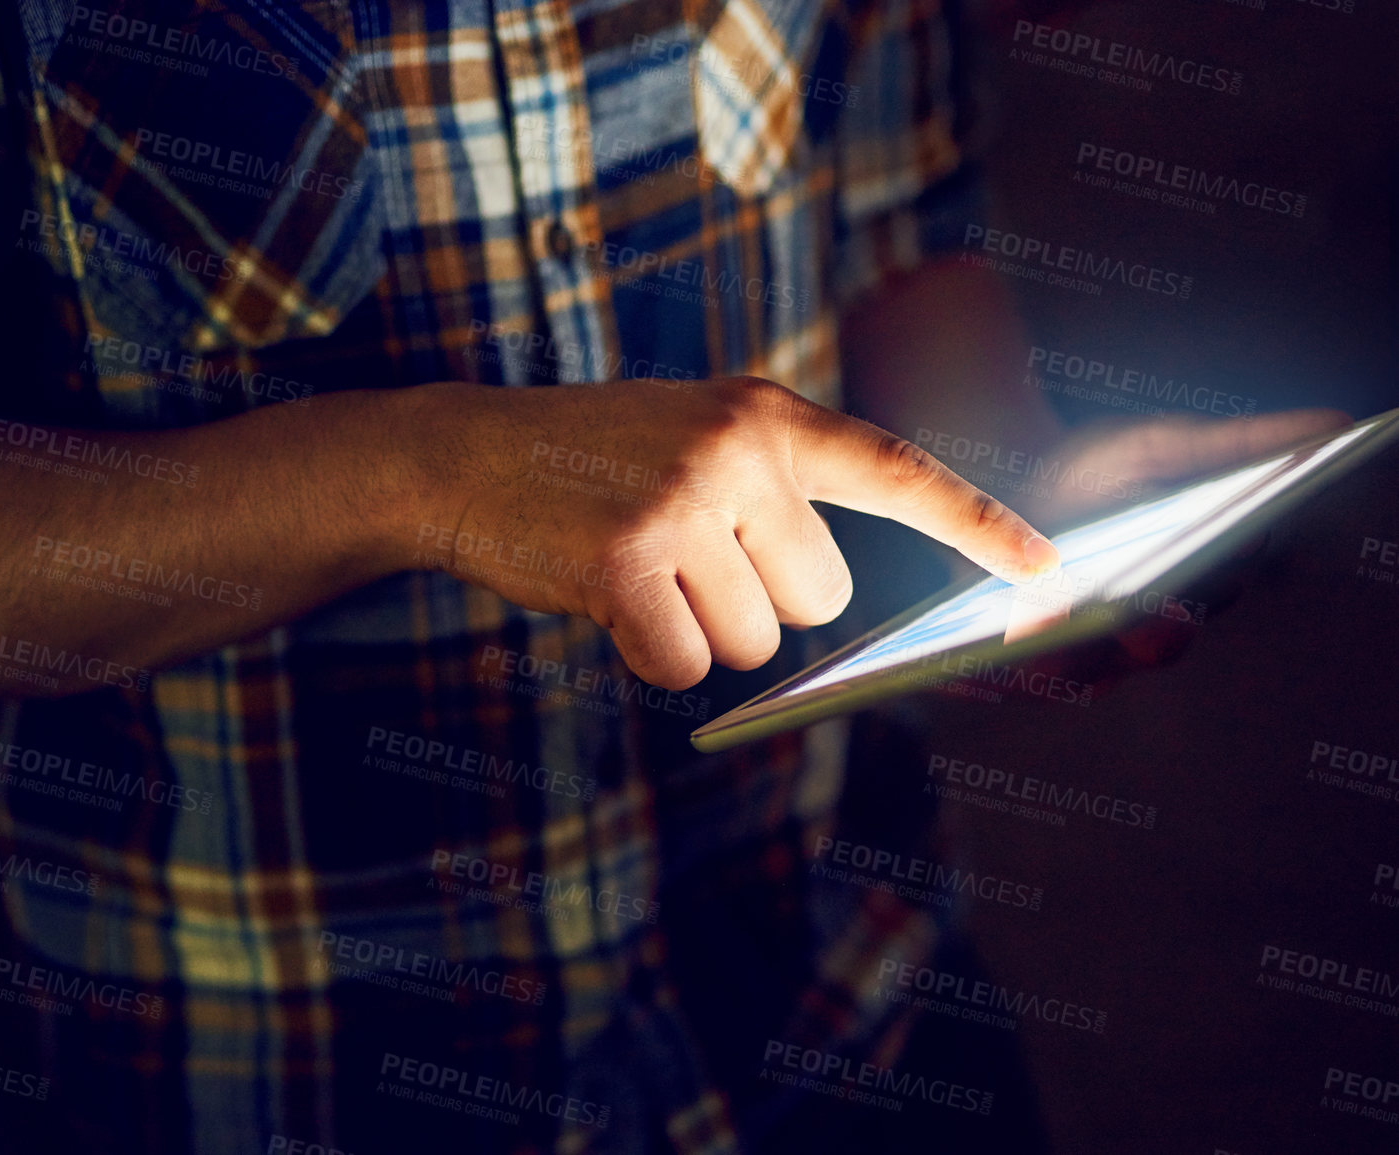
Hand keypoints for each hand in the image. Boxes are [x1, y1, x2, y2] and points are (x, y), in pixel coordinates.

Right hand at [408, 376, 1060, 689]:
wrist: (463, 455)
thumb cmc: (588, 463)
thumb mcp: (692, 439)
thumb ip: (770, 493)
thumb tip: (828, 608)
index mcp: (767, 415)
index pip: (899, 473)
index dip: (978, 528)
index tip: (1052, 572)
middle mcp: (738, 451)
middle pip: (818, 599)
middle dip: (758, 602)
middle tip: (680, 556)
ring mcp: (681, 504)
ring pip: (751, 642)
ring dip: (695, 628)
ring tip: (633, 565)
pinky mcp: (625, 563)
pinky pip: (682, 668)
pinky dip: (645, 655)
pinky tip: (600, 600)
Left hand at [991, 406, 1350, 693]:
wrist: (1010, 482)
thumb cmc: (1099, 472)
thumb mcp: (1166, 450)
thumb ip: (1241, 447)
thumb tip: (1335, 425)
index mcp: (1188, 593)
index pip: (1198, 606)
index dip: (1182, 605)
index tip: (1163, 594)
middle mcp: (1135, 641)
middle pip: (1130, 657)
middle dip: (1108, 645)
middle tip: (1081, 628)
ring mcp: (1073, 660)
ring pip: (1063, 680)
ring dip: (1039, 670)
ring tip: (1013, 648)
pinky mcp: (1009, 670)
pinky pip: (993, 687)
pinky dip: (974, 681)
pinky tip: (953, 669)